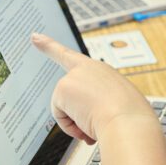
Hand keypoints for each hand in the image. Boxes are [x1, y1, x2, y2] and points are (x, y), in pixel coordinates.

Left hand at [32, 33, 154, 143]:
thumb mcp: (117, 105)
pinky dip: (71, 126)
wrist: (128, 122)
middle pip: (64, 89)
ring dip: (78, 122)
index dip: (50, 46)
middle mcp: (87, 69)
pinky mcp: (63, 88)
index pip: (71, 56)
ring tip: (98, 121)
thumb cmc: (130, 118)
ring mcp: (74, 76)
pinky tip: (86, 124)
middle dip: (66, 110)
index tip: (35, 37)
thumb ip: (98, 107)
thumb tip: (85, 127)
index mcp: (102, 72)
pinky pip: (60, 115)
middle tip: (92, 121)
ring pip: (65, 108)